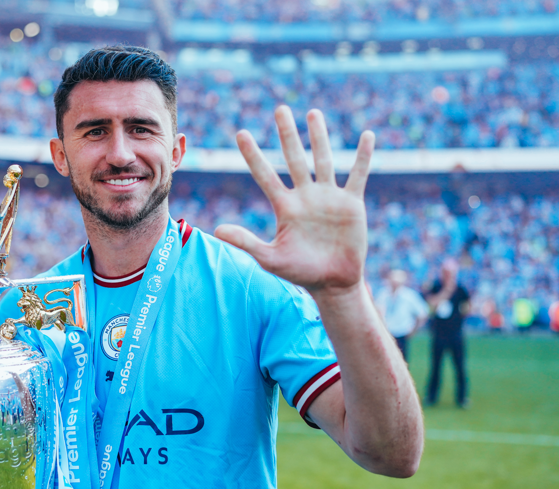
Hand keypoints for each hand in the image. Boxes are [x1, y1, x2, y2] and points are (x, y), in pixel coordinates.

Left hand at [215, 106, 374, 296]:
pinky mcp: (352, 203)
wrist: (333, 283)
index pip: (265, 175)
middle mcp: (305, 196)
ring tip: (312, 113)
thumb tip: (217, 229)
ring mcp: (329, 197)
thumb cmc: (300, 272)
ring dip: (319, 137)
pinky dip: (363, 157)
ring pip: (323, 160)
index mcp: (285, 207)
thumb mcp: (270, 258)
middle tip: (280, 109)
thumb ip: (246, 242)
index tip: (241, 133)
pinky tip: (367, 136)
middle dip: (287, 135)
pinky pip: (358, 175)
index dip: (253, 155)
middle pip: (294, 158)